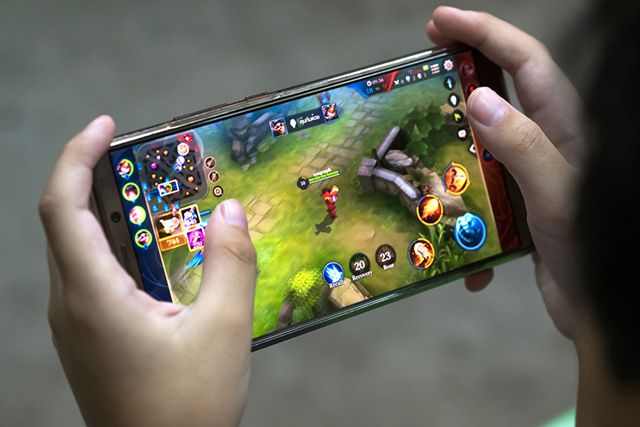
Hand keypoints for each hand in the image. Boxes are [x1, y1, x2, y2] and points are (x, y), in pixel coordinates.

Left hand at [39, 116, 256, 426]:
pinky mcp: (89, 339)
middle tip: (144, 157)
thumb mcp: (223, 330)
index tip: (107, 125)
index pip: (62, 207)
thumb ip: (231, 264)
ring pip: (77, 250)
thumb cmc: (187, 406)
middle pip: (65, 222)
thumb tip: (231, 210)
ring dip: (107, 214)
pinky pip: (91, 276)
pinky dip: (116, 247)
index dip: (77, 156)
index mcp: (92, 296)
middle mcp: (70, 304)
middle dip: (95, 177)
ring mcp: (75, 325)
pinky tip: (157, 255)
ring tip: (155, 198)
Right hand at [428, 7, 580, 337]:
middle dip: (467, 67)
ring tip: (419, 136)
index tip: (440, 21)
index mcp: (564, 128)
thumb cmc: (592, 250)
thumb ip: (522, 145)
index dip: (484, 33)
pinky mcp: (518, 204)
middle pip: (505, 89)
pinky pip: (481, 189)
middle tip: (426, 57)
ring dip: (454, 139)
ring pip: (486, 139)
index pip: (526, 62)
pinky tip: (447, 232)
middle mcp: (547, 142)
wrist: (601, 310)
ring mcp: (531, 173)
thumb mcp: (556, 194)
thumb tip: (478, 97)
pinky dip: (461, 206)